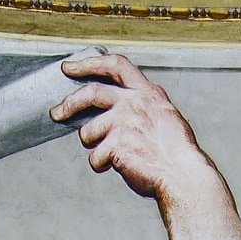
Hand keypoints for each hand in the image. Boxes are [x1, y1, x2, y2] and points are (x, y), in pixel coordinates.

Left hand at [55, 53, 204, 202]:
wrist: (184, 176)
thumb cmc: (176, 153)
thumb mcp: (165, 116)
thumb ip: (142, 106)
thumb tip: (115, 107)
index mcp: (148, 93)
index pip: (115, 65)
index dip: (89, 64)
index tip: (70, 67)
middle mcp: (135, 103)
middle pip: (91, 93)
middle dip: (69, 103)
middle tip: (57, 112)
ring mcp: (125, 123)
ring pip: (88, 131)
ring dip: (93, 145)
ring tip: (108, 154)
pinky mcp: (117, 145)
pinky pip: (96, 157)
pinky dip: (101, 165)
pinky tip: (116, 167)